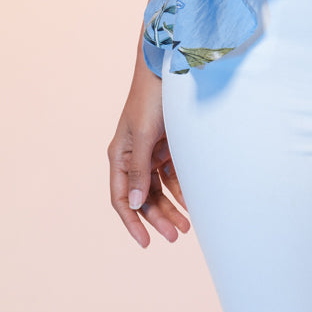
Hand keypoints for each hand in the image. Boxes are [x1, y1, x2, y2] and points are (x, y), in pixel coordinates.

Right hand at [108, 59, 190, 247]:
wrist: (169, 69)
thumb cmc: (151, 99)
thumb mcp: (144, 136)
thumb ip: (138, 170)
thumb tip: (133, 204)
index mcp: (119, 155)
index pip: (121, 198)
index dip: (132, 222)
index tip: (146, 242)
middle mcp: (133, 157)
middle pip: (142, 197)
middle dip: (157, 218)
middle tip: (176, 236)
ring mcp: (151, 152)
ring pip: (159, 189)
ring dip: (171, 207)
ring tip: (187, 226)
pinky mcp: (168, 146)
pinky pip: (173, 175)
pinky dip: (181, 189)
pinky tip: (192, 202)